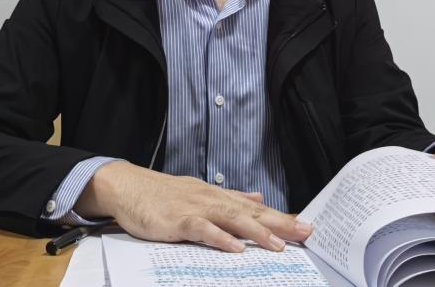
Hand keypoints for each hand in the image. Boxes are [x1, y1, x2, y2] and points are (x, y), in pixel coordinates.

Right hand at [75, 161, 311, 252]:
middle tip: (305, 232)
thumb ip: (231, 196)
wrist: (129, 186)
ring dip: (256, 232)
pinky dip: (219, 238)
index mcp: (219, 195)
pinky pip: (202, 229)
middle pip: (251, 212)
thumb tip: (258, 195)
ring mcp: (195, 208)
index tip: (305, 225)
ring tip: (277, 246)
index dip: (281, 216)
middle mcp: (212, 199)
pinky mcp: (178, 220)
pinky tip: (235, 248)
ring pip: (231, 218)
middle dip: (279, 223)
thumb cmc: (164, 194)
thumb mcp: (201, 192)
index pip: (256, 207)